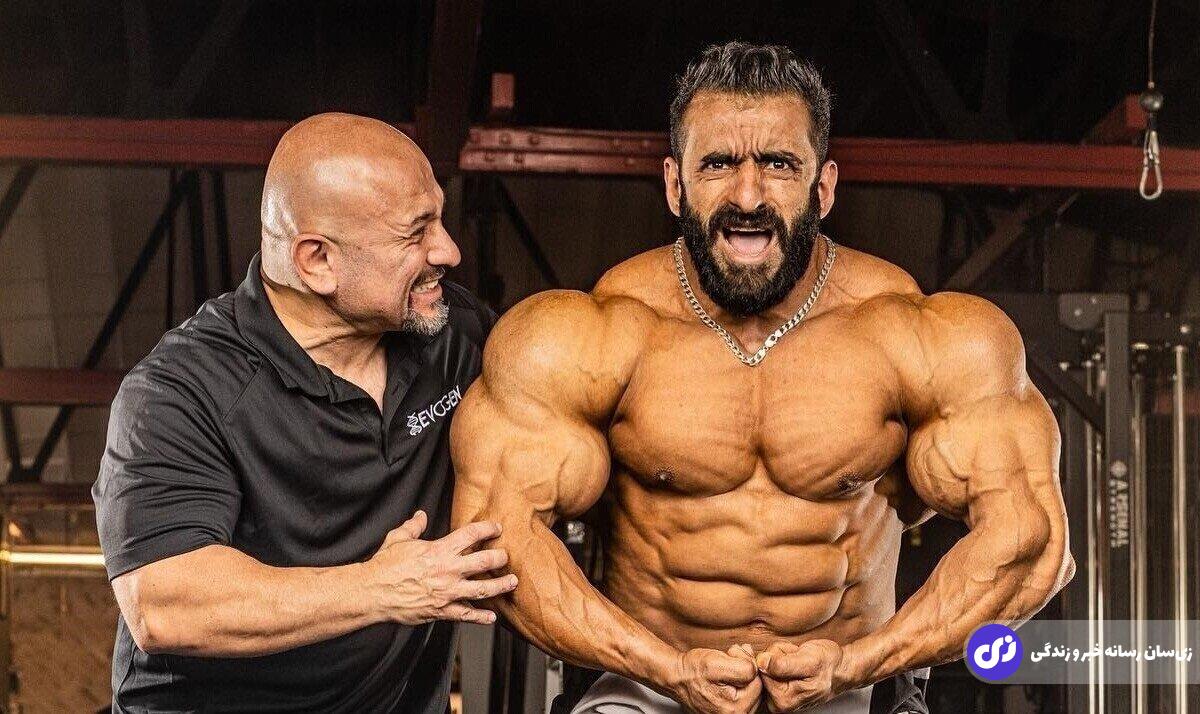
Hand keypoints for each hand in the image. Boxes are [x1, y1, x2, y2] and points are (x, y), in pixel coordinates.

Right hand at [364, 511, 516, 625]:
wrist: (372, 592)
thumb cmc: (384, 566)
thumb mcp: (398, 539)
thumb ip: (413, 526)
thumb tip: (420, 515)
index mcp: (439, 550)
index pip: (471, 534)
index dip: (487, 529)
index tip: (496, 528)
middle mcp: (448, 570)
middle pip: (484, 561)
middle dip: (500, 558)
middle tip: (507, 557)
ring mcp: (447, 592)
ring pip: (482, 589)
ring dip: (500, 586)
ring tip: (511, 582)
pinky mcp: (441, 610)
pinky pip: (465, 615)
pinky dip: (480, 617)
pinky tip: (491, 618)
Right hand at [670, 645, 761, 713]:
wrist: (676, 677)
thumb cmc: (693, 670)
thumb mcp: (716, 663)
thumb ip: (743, 667)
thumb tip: (757, 668)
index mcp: (735, 709)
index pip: (758, 682)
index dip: (747, 662)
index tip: (732, 654)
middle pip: (758, 689)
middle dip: (747, 669)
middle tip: (730, 656)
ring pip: (753, 691)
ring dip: (744, 674)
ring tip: (728, 664)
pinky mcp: (730, 712)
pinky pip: (745, 695)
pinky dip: (740, 681)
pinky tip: (729, 673)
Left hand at [755, 640, 845, 712]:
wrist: (838, 668)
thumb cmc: (827, 665)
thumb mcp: (809, 660)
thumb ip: (783, 664)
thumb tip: (761, 662)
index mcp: (782, 700)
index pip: (761, 670)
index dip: (776, 657)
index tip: (794, 658)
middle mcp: (777, 703)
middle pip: (761, 668)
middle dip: (777, 656)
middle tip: (796, 658)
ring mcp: (776, 697)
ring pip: (764, 665)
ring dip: (780, 656)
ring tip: (797, 660)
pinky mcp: (776, 690)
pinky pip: (768, 666)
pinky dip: (780, 658)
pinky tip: (793, 662)